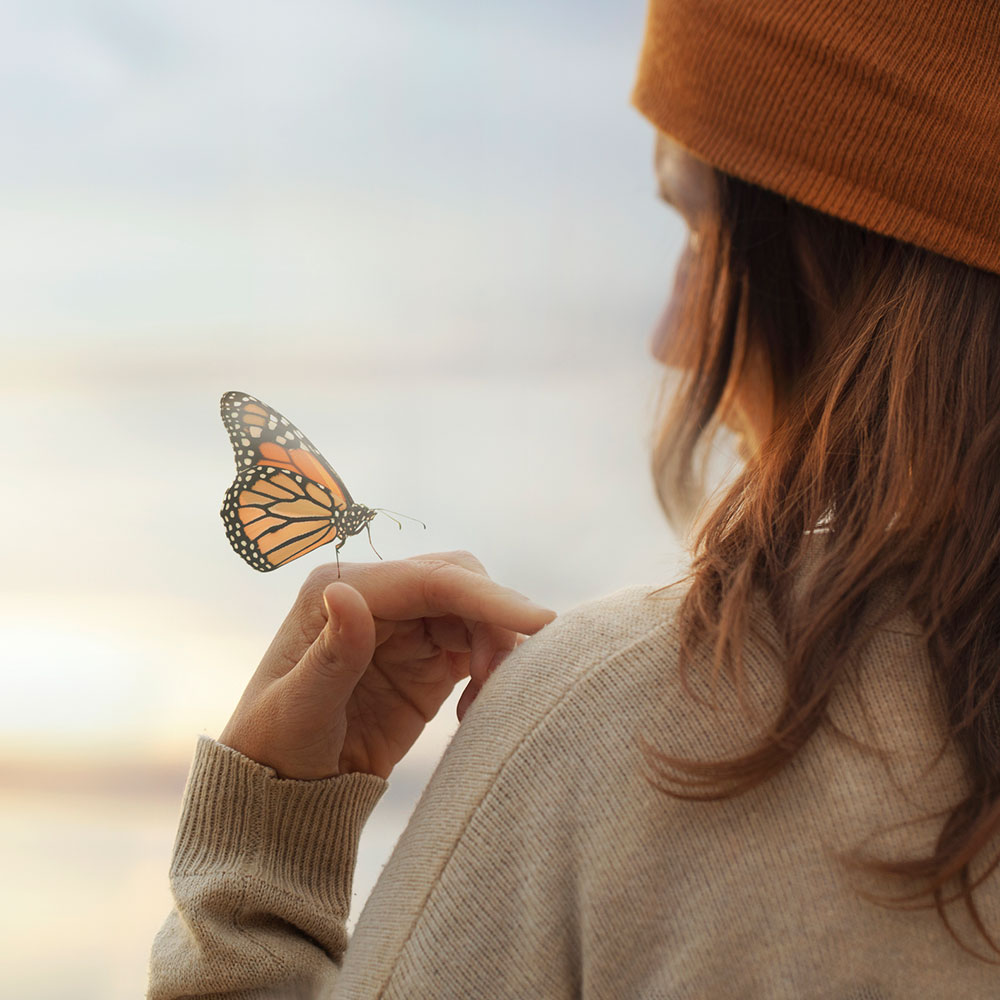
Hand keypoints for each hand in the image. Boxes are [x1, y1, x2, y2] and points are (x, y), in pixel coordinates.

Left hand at [219, 552, 555, 779]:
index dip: (487, 596)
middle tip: (500, 679)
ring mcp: (404, 626)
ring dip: (496, 649)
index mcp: (339, 590)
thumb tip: (343, 592)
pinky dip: (492, 671)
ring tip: (483, 705)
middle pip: (461, 584)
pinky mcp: (427, 659)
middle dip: (494, 621)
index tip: (538, 622)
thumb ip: (331, 655)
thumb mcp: (296, 710)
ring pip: (476, 613)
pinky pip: (478, 646)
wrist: (285, 792)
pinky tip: (474, 711)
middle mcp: (375, 597)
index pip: (429, 579)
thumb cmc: (275, 749)